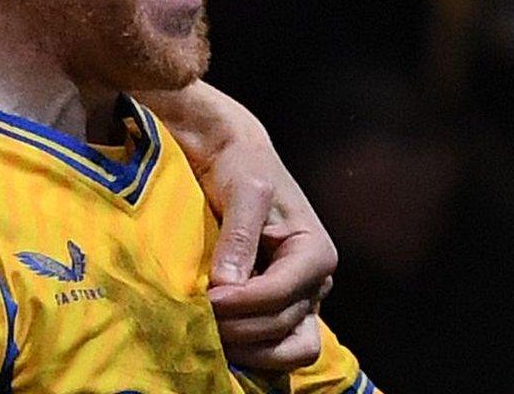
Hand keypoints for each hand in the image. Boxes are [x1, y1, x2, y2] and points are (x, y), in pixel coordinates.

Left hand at [202, 125, 336, 371]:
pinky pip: (275, 347)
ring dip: (245, 348)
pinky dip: (250, 351)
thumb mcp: (245, 190)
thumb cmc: (243, 168)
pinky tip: (219, 339)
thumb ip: (239, 236)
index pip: (281, 294)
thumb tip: (227, 286)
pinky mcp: (281, 310)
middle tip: (197, 320)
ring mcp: (301, 301)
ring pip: (284, 348)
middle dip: (238, 328)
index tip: (207, 299)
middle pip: (280, 325)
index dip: (243, 303)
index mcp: (315, 251)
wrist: (234, 160)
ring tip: (207, 334)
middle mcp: (316, 282)